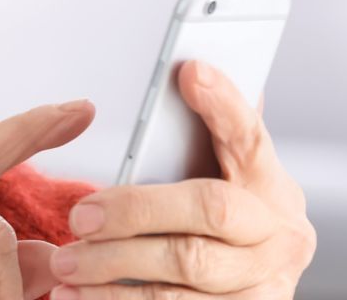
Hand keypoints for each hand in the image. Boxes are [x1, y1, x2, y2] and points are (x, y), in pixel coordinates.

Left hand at [48, 61, 316, 298]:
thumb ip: (209, 136)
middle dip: (138, 209)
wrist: (243, 295)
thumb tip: (192, 70)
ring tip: (66, 260)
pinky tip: (78, 296)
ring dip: (116, 265)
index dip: (224, 104)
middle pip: (211, 208)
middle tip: (78, 214)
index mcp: (271, 185)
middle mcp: (280, 234)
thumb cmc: (216, 224)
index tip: (190, 70)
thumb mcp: (223, 180)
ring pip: (188, 269)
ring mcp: (265, 283)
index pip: (250, 135)